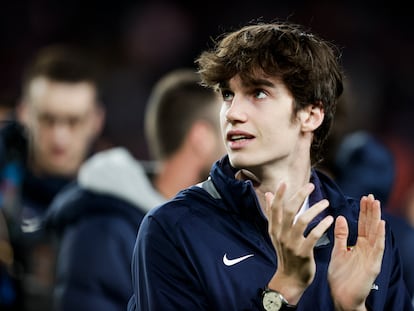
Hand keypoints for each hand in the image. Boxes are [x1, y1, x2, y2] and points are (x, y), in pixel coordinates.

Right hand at [265, 182, 333, 303]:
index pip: (275, 208)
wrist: (290, 279)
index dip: (278, 194)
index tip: (284, 182)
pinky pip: (313, 235)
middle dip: (299, 196)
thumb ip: (272, 214)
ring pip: (302, 220)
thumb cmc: (285, 253)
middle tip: (310, 186)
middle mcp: (281, 234)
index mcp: (274, 229)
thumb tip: (267, 194)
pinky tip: (330, 219)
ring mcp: (291, 243)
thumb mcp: (275, 234)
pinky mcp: (303, 252)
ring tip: (325, 202)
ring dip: (314, 209)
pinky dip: (322, 225)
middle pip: (289, 210)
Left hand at [328, 194, 384, 310]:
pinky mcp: (373, 266)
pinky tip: (381, 224)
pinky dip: (380, 236)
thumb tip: (342, 217)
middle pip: (370, 226)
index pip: (363, 225)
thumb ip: (341, 235)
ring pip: (376, 234)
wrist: (341, 297)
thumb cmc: (340, 276)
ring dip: (376, 219)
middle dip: (370, 211)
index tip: (364, 197)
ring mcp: (371, 257)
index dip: (364, 211)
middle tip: (371, 196)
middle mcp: (366, 249)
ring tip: (376, 204)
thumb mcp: (338, 251)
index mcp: (358, 245)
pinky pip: (377, 249)